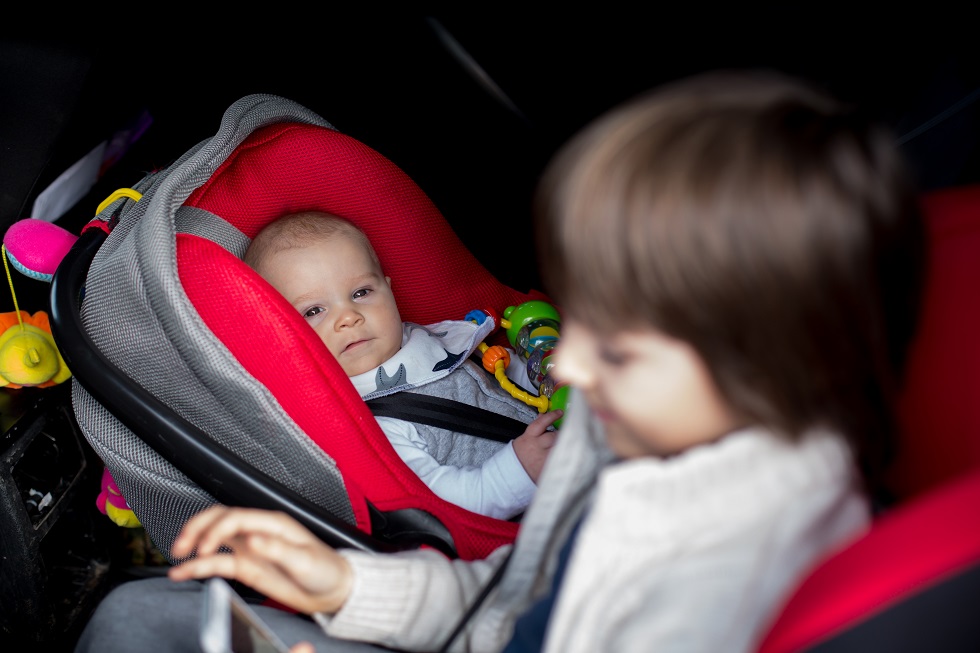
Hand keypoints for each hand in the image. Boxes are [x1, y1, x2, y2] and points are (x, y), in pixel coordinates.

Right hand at [168, 506, 352, 614]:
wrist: (332, 589)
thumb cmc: (325, 569)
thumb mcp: (304, 560)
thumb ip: (278, 550)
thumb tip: (253, 539)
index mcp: (273, 524)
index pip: (236, 518)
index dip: (216, 530)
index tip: (205, 548)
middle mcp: (258, 531)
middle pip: (219, 519)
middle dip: (196, 529)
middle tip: (182, 546)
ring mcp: (250, 548)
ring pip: (214, 539)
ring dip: (193, 544)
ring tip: (177, 556)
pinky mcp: (247, 566)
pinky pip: (218, 562)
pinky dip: (199, 566)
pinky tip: (184, 571)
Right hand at [512, 410, 561, 481]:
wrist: (515, 471)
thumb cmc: (522, 453)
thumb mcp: (526, 437)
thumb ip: (537, 427)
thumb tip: (544, 415)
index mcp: (529, 437)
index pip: (541, 423)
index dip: (552, 416)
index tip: (560, 412)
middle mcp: (536, 447)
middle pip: (554, 436)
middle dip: (561, 434)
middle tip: (568, 431)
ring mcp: (543, 458)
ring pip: (559, 447)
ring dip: (565, 444)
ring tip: (567, 444)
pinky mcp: (549, 468)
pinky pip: (561, 460)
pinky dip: (565, 456)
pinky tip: (567, 455)